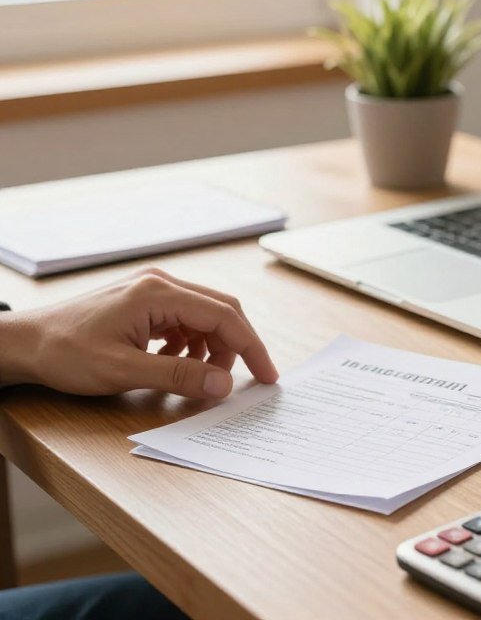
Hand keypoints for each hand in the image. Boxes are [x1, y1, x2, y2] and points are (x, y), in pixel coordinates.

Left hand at [0, 268, 277, 398]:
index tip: (267, 376)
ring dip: (213, 348)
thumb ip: (179, 375)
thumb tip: (224, 384)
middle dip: (237, 347)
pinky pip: (184, 320)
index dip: (252, 347)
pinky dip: (191, 344)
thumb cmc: (65, 353)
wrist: (23, 343)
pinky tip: (176, 362)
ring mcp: (152, 290)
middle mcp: (161, 284)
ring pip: (204, 316)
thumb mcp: (124, 371)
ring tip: (202, 378)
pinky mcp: (143, 302)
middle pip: (220, 311)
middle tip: (247, 381)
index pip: (225, 317)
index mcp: (159, 293)